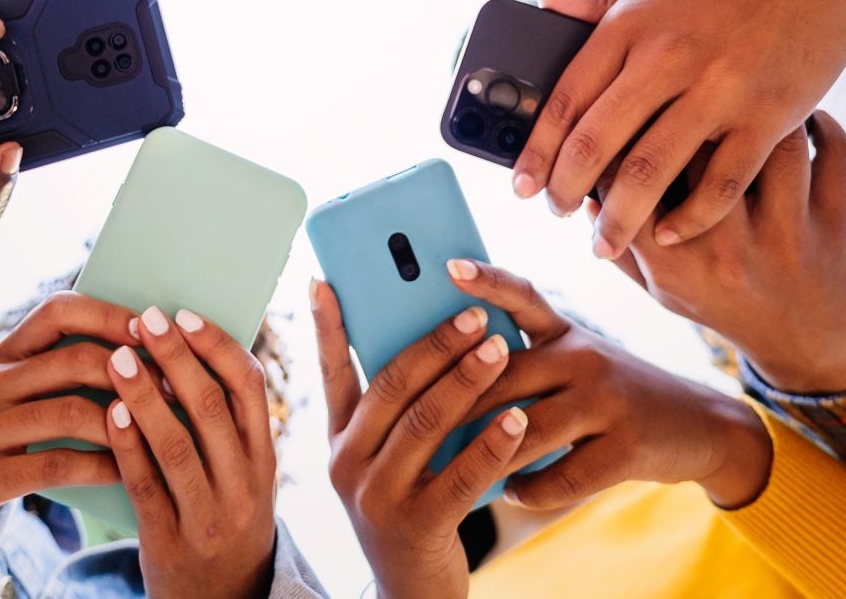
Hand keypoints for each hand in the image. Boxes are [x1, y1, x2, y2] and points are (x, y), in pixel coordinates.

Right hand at [0, 292, 139, 597]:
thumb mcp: (17, 403)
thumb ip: (63, 376)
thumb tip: (149, 351)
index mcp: (0, 357)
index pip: (57, 311)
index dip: (109, 314)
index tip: (153, 328)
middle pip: (71, 360)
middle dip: (133, 371)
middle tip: (176, 388)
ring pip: (67, 412)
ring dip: (125, 420)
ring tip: (164, 430)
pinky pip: (54, 464)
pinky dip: (101, 465)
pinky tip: (130, 471)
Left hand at [104, 306, 280, 598]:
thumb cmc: (226, 520)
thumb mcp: (245, 475)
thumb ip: (226, 425)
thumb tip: (184, 348)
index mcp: (266, 458)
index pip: (250, 387)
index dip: (216, 345)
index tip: (184, 314)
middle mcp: (244, 484)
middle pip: (211, 407)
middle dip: (176, 356)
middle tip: (145, 318)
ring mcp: (209, 515)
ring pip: (177, 444)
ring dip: (144, 394)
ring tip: (117, 357)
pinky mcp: (170, 541)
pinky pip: (146, 485)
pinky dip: (127, 445)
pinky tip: (109, 412)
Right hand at [311, 279, 526, 598]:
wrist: (412, 596)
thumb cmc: (412, 512)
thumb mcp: (387, 463)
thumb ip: (397, 414)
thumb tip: (431, 341)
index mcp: (339, 441)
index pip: (330, 372)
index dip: (329, 325)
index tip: (327, 278)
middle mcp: (347, 464)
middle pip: (390, 387)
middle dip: (433, 343)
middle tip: (473, 312)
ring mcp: (378, 497)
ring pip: (425, 423)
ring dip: (467, 380)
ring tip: (501, 347)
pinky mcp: (416, 526)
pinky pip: (460, 474)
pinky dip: (492, 442)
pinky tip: (518, 418)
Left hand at [449, 260, 772, 508]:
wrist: (702, 426)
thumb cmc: (618, 395)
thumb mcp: (579, 361)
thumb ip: (527, 361)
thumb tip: (450, 378)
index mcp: (567, 333)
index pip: (522, 297)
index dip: (486, 280)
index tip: (449, 267)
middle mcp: (585, 357)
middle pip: (503, 377)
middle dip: (452, 405)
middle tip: (411, 429)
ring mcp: (608, 401)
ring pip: (527, 430)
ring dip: (486, 456)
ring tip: (453, 471)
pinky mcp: (627, 448)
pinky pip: (562, 475)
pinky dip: (529, 489)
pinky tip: (510, 493)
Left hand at [510, 0, 845, 251]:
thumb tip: (545, 4)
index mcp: (632, 23)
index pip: (568, 98)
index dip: (537, 149)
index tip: (521, 184)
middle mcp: (668, 57)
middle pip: (597, 143)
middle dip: (566, 190)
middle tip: (557, 214)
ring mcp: (720, 90)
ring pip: (651, 172)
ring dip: (619, 218)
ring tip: (604, 242)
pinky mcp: (767, 116)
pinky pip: (721, 183)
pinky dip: (691, 217)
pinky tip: (669, 233)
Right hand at [606, 113, 845, 393]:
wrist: (813, 353)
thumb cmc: (728, 309)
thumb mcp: (666, 291)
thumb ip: (625, 247)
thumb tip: (588, 192)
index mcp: (675, 264)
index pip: (631, 179)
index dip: (624, 134)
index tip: (629, 108)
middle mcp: (727, 250)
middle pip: (697, 150)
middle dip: (688, 108)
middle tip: (690, 83)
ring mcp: (787, 238)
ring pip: (775, 143)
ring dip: (764, 112)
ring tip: (750, 95)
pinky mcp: (838, 226)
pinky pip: (836, 153)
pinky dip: (824, 125)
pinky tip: (803, 115)